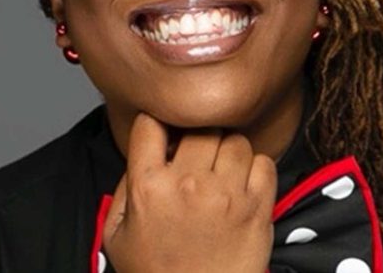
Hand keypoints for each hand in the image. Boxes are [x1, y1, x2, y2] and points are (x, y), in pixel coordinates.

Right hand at [103, 113, 276, 272]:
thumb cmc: (158, 272)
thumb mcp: (118, 234)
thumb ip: (125, 186)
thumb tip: (147, 151)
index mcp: (149, 187)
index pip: (151, 125)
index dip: (157, 124)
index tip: (164, 132)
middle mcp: (188, 184)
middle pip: (200, 127)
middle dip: (197, 138)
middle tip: (198, 156)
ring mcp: (226, 194)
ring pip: (234, 139)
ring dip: (228, 151)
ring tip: (223, 171)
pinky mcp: (257, 206)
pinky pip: (263, 161)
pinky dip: (256, 167)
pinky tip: (243, 184)